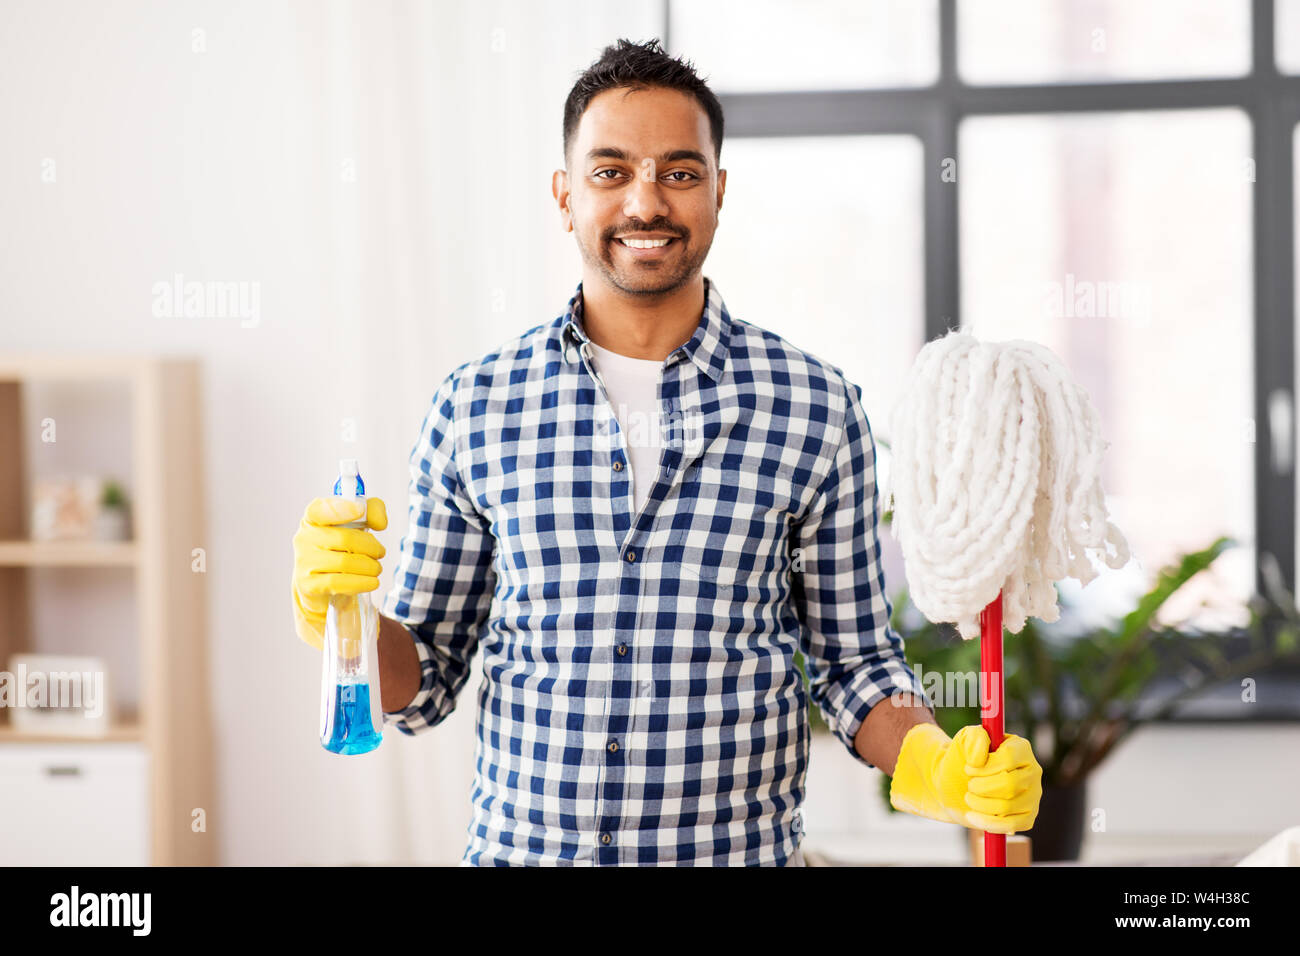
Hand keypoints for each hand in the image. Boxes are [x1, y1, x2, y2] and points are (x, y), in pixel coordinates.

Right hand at [291, 496, 387, 650]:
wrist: (323, 584)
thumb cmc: (341, 549)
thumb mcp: (358, 523)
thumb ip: (373, 511)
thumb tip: (379, 522)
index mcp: (314, 517)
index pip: (320, 509)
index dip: (341, 508)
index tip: (359, 510)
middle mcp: (305, 537)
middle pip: (346, 539)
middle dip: (372, 547)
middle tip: (379, 553)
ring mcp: (304, 562)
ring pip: (345, 563)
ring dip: (370, 567)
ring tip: (375, 568)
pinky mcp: (308, 585)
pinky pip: (339, 583)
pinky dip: (362, 583)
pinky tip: (371, 582)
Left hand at [889, 723, 1041, 833]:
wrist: (957, 781)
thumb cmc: (964, 758)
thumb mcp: (965, 739)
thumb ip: (974, 738)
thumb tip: (980, 758)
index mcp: (1021, 747)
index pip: (1009, 758)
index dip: (984, 767)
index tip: (968, 768)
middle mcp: (1032, 771)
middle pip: (1010, 784)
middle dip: (980, 787)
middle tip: (969, 785)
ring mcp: (1032, 795)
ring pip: (1008, 806)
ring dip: (980, 804)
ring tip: (969, 798)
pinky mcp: (1027, 817)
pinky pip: (1011, 825)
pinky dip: (988, 823)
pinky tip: (972, 816)